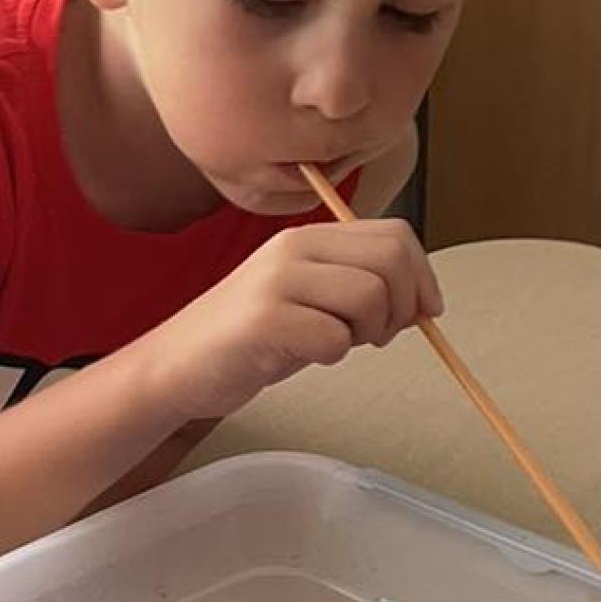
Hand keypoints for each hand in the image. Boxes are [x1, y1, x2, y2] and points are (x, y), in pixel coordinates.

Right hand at [138, 219, 441, 420]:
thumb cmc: (249, 339)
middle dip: (402, 306)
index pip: (395, 236)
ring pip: (369, 296)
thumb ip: (356, 288)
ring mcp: (276, 282)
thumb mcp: (308, 298)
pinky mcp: (264, 320)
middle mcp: (293, 249)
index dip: (422, 276)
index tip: (423, 312)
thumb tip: (421, 301)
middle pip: (390, 261)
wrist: (178, 366)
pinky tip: (304, 355)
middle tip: (378, 336)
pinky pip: (334, 338)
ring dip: (368, 332)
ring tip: (338, 345)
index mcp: (309, 238)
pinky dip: (331, 355)